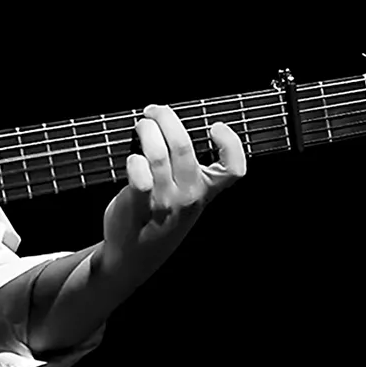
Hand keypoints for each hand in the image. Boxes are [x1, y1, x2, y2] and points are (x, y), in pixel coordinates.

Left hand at [101, 104, 245, 274]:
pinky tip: (132, 156)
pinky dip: (134, 161)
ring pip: (158, 156)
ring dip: (147, 132)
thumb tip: (173, 125)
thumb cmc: (159, 218)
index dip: (231, 145)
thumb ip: (186, 168)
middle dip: (166, 119)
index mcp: (205, 191)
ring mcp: (164, 203)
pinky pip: (139, 177)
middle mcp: (189, 196)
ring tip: (141, 124)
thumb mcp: (185, 196)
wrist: (134, 256)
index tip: (216, 127)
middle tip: (155, 110)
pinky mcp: (138, 206)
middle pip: (183, 147)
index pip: (233, 169)